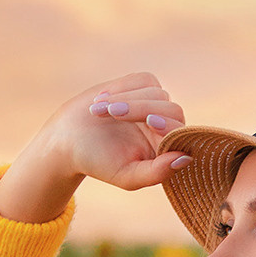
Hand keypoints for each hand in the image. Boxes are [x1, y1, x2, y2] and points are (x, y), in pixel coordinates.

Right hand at [0, 72, 189, 221]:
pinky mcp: (143, 86)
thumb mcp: (126, 176)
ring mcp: (155, 105)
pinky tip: (102, 100)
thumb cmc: (98, 163)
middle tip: (113, 113)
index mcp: (165, 150)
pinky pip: (144, 80)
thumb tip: (185, 158)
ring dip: (126, 99)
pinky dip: (123, 87)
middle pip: (171, 110)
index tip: (150, 123)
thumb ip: (156, 173)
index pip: (180, 134)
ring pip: (156, 93)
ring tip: (99, 111)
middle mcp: (164, 127)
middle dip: (142, 109)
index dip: (169, 126)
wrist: (70, 138)